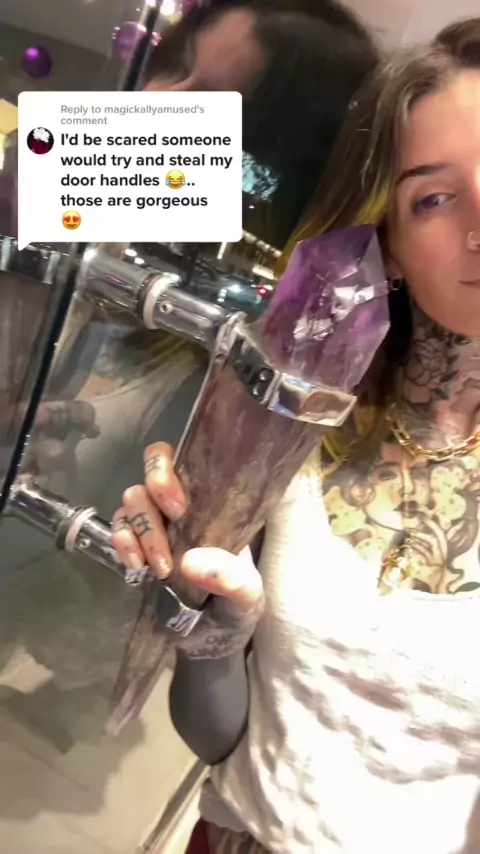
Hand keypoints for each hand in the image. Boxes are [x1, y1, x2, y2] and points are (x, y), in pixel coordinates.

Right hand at [111, 442, 263, 658]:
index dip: (172, 469)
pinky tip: (135, 567)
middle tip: (171, 529)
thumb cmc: (236, 608)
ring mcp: (156, 522)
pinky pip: (118, 528)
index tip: (179, 506)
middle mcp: (183, 503)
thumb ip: (232, 579)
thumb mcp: (247, 598)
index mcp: (215, 502)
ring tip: (159, 568)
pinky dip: (122, 543)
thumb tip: (192, 562)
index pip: (189, 457)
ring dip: (141, 529)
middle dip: (154, 494)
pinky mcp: (136, 545)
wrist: (211, 640)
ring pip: (133, 497)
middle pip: (153, 467)